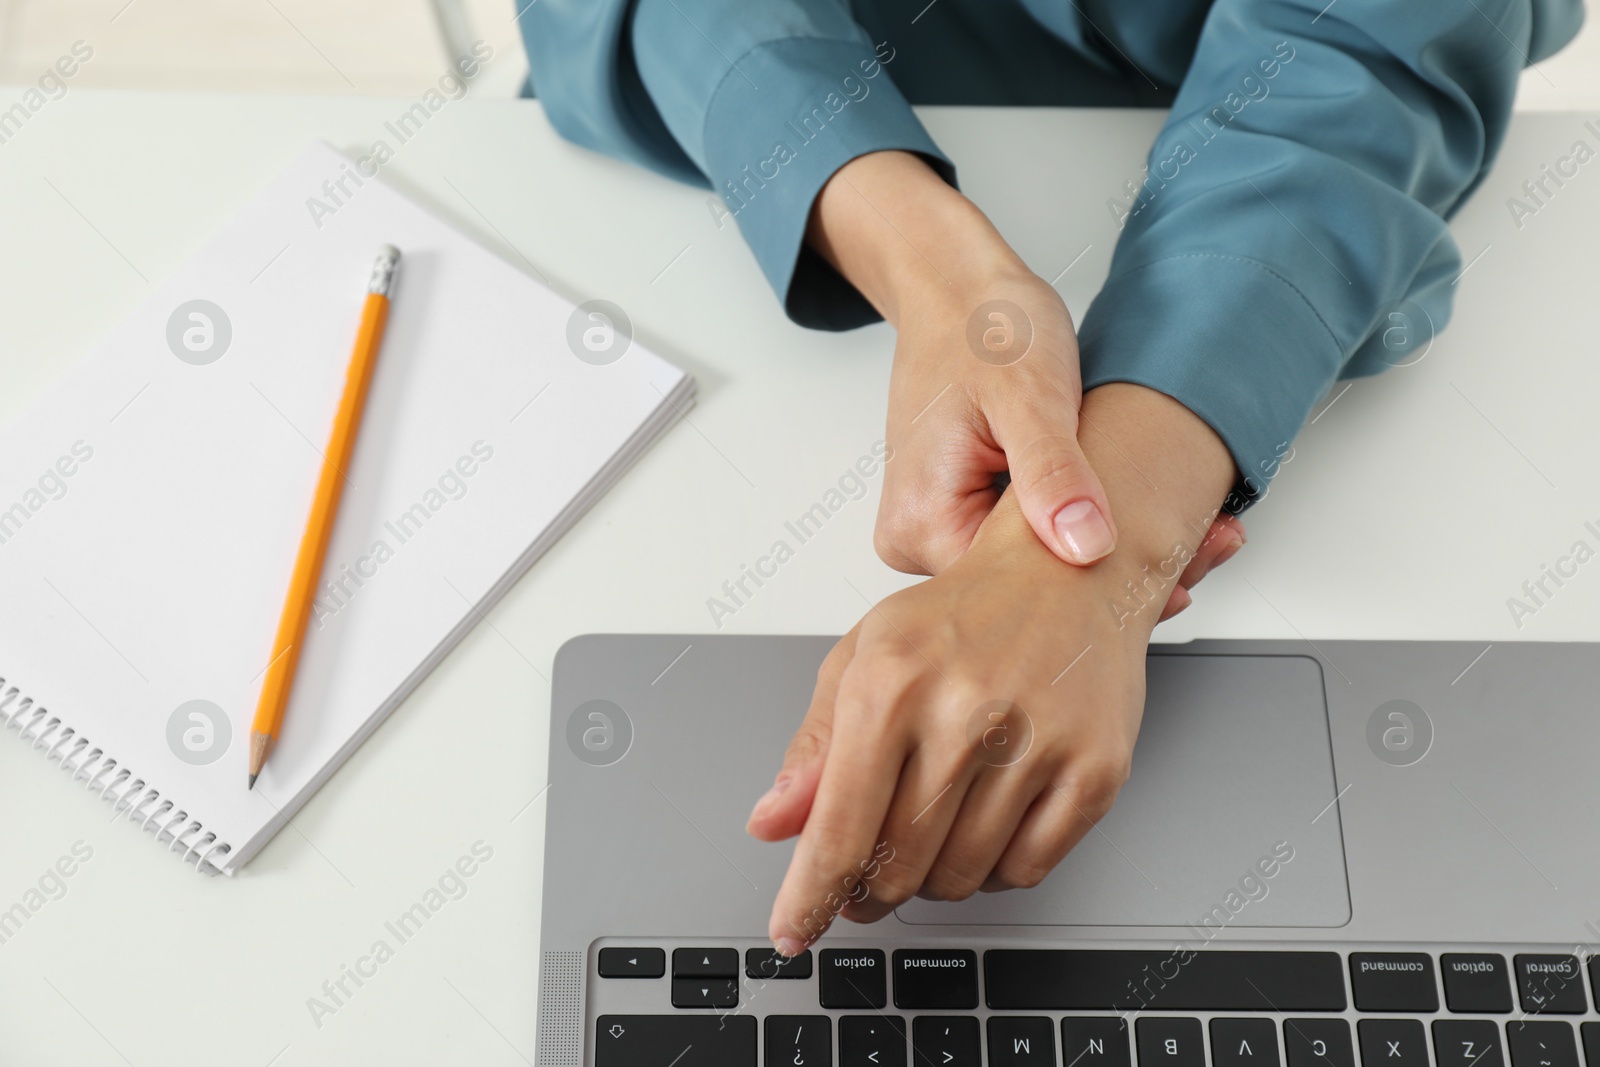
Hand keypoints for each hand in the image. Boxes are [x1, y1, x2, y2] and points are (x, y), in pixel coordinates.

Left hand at [747, 384, 1237, 950]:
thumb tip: (772, 824)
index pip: (839, 826)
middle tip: (865, 878)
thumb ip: (813, 749)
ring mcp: (1038, 743)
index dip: (809, 895)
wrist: (1071, 573)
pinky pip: (1026, 871)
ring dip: (931, 881)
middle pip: (898, 866)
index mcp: (892, 681)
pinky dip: (993, 872)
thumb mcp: (863, 660)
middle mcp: (965, 711)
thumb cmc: (960, 618)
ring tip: (928, 835)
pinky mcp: (1096, 769)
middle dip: (869, 889)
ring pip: (960, 878)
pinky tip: (981, 832)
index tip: (792, 932)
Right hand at [806, 151, 1243, 617]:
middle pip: (1031, 592)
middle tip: (1208, 541)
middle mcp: (918, 541)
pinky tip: (1144, 511)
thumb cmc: (982, 326)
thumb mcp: (1028, 393)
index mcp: (918, 528)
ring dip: (1115, 549)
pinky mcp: (967, 516)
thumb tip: (1082, 546)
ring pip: (1042, 569)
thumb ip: (1053, 472)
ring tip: (1192, 527)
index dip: (1106, 585)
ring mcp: (941, 530)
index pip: (1020, 597)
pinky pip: (1036, 541)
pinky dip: (1091, 526)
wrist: (958, 290)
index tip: (1180, 566)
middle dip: (1123, 571)